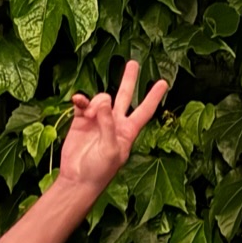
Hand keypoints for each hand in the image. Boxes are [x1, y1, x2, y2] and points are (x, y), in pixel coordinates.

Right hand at [55, 60, 167, 192]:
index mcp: (128, 131)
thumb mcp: (111, 149)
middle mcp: (115, 123)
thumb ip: (108, 124)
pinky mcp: (81, 121)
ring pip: (102, 98)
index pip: (145, 110)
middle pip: (125, 96)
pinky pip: (83, 103)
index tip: (163, 82)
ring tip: (90, 113)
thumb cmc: (100, 170)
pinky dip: (81, 100)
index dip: (154, 96)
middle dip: (129, 80)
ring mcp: (98, 120)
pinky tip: (77, 100)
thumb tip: (103, 100)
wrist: (78, 179)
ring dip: (96, 101)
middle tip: (133, 63)